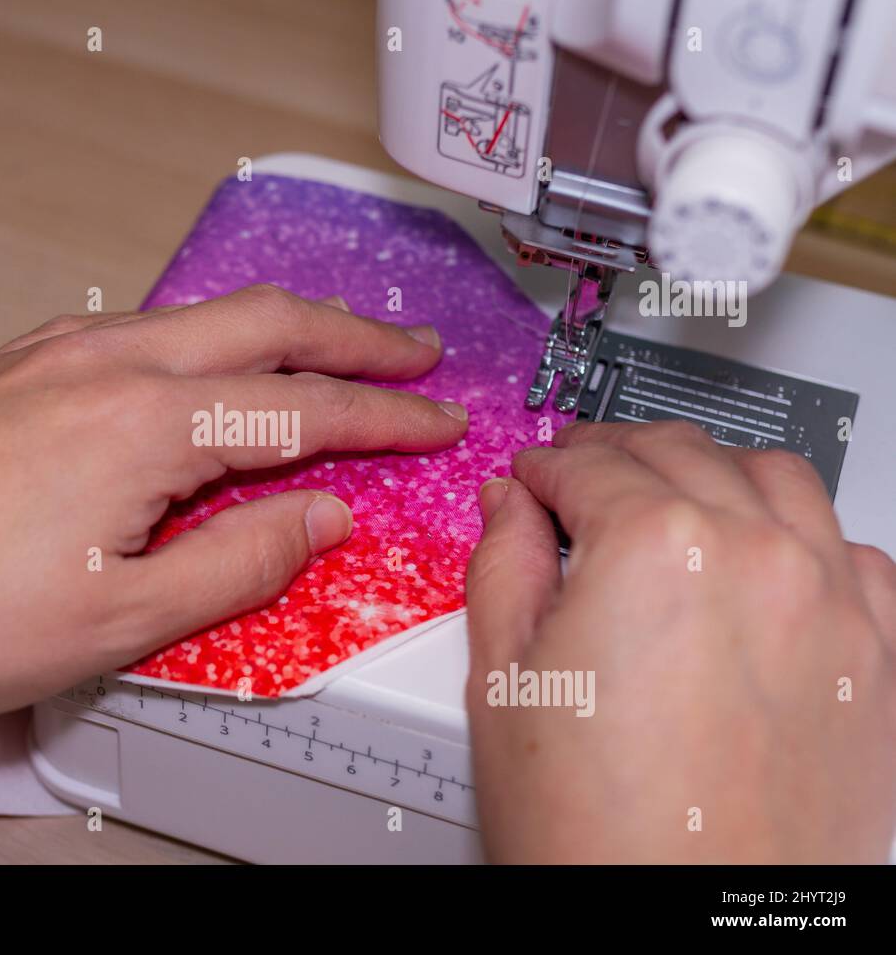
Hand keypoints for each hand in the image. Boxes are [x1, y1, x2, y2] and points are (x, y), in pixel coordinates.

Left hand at [0, 285, 467, 796]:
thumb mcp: (119, 617)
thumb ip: (240, 562)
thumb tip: (319, 521)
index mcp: (146, 421)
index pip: (304, 406)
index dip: (386, 415)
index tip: (438, 420)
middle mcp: (102, 363)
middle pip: (264, 325)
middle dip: (354, 337)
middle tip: (415, 354)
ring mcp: (49, 357)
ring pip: (199, 321)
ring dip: (278, 334)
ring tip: (327, 357)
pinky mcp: (11, 372)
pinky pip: (139, 336)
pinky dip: (204, 348)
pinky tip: (204, 378)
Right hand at [465, 420, 895, 862]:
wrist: (688, 922)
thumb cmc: (597, 832)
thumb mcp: (503, 682)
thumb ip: (501, 565)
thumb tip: (509, 506)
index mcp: (656, 548)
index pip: (589, 465)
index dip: (545, 466)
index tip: (533, 478)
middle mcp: (758, 555)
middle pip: (680, 453)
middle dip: (619, 451)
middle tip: (584, 471)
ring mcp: (833, 604)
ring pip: (778, 479)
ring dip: (713, 469)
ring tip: (673, 493)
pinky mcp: (878, 659)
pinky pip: (854, 553)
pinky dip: (804, 533)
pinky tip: (766, 554)